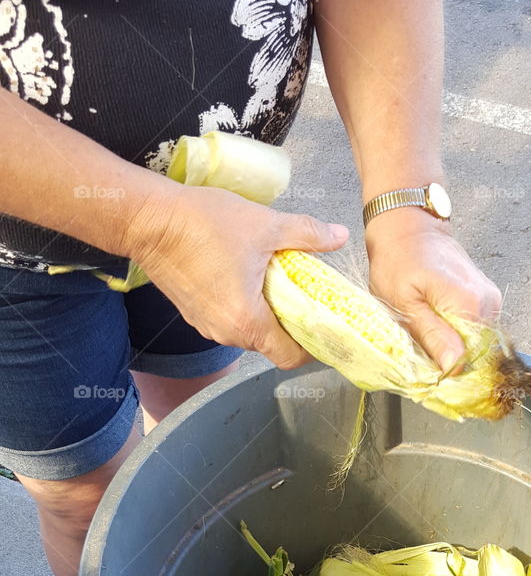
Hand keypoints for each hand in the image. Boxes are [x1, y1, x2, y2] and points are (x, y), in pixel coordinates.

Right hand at [128, 184, 348, 367]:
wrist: (147, 219)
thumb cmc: (203, 224)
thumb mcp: (265, 225)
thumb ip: (306, 234)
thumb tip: (338, 236)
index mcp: (247, 321)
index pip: (290, 357)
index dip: (313, 346)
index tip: (325, 325)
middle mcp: (226, 333)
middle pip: (272, 344)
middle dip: (292, 323)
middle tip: (307, 293)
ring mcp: (207, 326)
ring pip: (251, 331)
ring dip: (268, 313)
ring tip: (278, 279)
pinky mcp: (195, 315)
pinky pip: (230, 319)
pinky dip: (246, 306)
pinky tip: (250, 276)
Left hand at [364, 207, 502, 372]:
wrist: (407, 226)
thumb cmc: (398, 259)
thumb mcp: (404, 303)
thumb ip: (432, 337)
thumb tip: (455, 367)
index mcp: (472, 305)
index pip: (475, 361)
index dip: (450, 373)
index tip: (428, 373)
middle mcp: (489, 303)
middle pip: (477, 355)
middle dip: (449, 361)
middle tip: (420, 352)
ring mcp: (489, 300)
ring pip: (474, 344)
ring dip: (450, 348)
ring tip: (425, 334)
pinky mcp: (484, 299)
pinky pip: (473, 330)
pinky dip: (453, 335)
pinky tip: (434, 325)